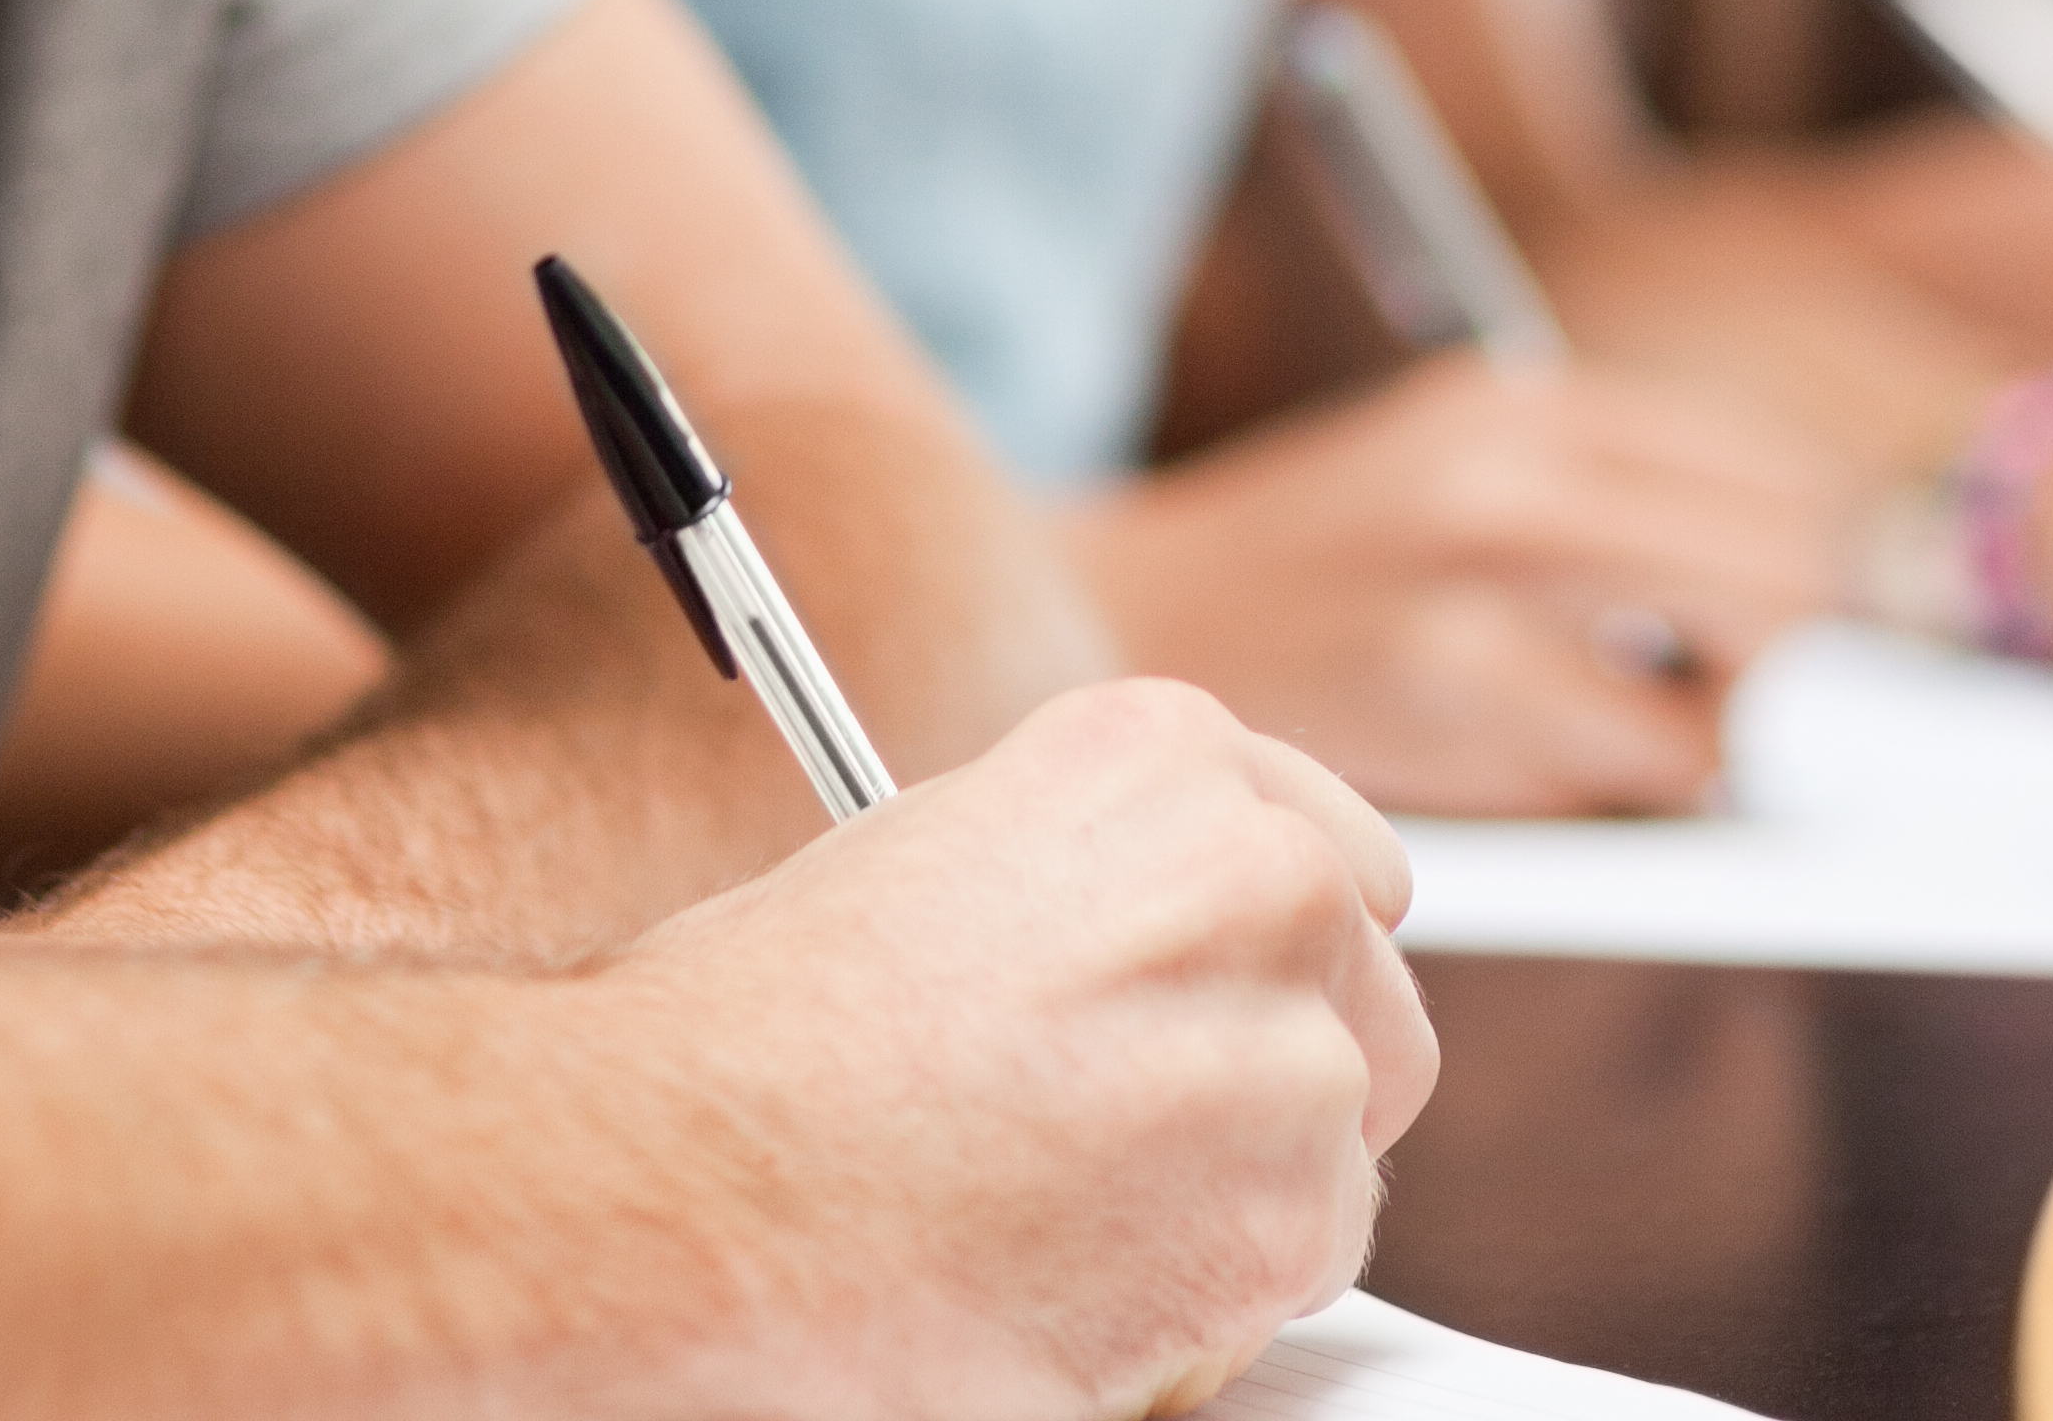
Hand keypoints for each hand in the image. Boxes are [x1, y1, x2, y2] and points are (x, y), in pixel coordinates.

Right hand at [599, 680, 1434, 1420]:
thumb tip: (1139, 959)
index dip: (1256, 951)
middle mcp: (1257, 874)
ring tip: (1068, 1207)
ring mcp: (1288, 1046)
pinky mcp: (1287, 1217)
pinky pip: (1304, 1263)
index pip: (1318, 850)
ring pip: (1340, 1138)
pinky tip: (1077, 1277)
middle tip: (1130, 1128)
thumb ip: (1093, 888)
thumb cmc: (754, 1034)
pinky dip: (1214, 1294)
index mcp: (1162, 756)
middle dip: (1267, 1068)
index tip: (1208, 1001)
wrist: (691, 1184)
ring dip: (1237, 1186)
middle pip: (1361, 992)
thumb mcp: (932, 858)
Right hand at [1069, 355, 1854, 815]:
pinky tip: (1571, 765)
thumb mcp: (1462, 461)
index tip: (1861, 627)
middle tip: (1785, 705)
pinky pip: (1645, 764)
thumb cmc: (1326, 566)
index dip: (1845, 561)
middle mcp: (1516, 473)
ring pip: (1740, 681)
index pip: (1779, 472)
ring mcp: (1482, 585)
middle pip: (1791, 570)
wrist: (1129, 619)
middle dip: (1816, 658)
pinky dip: (1642, 784)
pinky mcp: (1451, 697)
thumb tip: (1831, 583)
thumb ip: (1618, 495)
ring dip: (1738, 733)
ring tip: (1669, 732)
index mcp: (1530, 403)